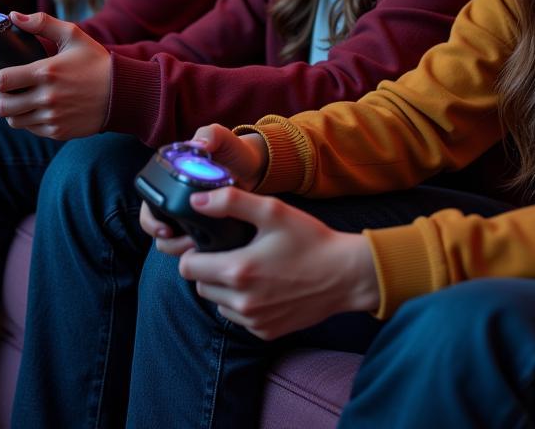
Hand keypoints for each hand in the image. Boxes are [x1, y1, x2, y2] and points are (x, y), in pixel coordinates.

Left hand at [0, 11, 110, 139]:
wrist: (123, 93)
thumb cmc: (96, 62)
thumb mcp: (73, 36)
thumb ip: (43, 23)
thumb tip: (14, 15)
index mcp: (47, 72)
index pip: (2, 80)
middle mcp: (47, 98)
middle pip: (2, 106)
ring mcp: (52, 118)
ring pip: (13, 120)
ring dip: (9, 109)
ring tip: (15, 97)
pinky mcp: (58, 132)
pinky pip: (30, 129)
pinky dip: (26, 119)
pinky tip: (34, 107)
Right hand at [139, 127, 267, 250]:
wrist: (254, 166)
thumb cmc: (233, 150)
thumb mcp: (221, 137)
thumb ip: (209, 135)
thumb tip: (199, 147)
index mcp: (169, 180)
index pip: (148, 206)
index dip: (151, 221)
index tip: (166, 230)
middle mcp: (174, 199)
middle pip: (157, 230)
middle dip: (168, 241)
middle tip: (188, 242)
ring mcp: (188, 215)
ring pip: (171, 243)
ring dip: (181, 248)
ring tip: (200, 246)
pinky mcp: (204, 228)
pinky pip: (191, 246)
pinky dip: (196, 250)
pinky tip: (209, 248)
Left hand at [173, 188, 379, 339]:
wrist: (346, 275)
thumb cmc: (310, 239)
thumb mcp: (273, 211)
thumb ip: (231, 203)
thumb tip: (196, 200)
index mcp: (239, 270)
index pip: (188, 268)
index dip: (194, 252)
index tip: (210, 243)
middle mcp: (242, 302)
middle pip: (200, 286)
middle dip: (209, 268)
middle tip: (233, 252)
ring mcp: (254, 321)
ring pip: (218, 303)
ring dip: (225, 288)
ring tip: (251, 268)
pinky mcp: (266, 332)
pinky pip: (239, 318)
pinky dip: (243, 303)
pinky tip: (265, 286)